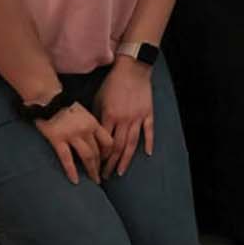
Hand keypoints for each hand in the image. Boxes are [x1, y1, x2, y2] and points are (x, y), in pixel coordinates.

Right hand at [35, 102, 112, 184]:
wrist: (48, 98)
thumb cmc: (65, 105)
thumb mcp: (84, 113)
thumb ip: (91, 125)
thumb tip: (97, 139)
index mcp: (93, 123)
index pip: (108, 141)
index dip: (109, 153)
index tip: (108, 161)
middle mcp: (85, 130)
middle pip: (98, 151)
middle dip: (101, 165)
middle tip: (102, 175)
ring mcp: (71, 135)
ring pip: (86, 156)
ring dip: (92, 170)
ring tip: (94, 180)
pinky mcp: (57, 140)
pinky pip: (66, 158)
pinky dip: (72, 171)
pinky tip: (75, 181)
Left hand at [93, 60, 153, 177]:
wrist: (132, 69)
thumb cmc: (112, 83)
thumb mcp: (99, 99)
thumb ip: (98, 117)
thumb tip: (94, 134)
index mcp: (109, 116)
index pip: (103, 142)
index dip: (99, 156)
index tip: (94, 165)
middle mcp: (124, 120)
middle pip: (117, 147)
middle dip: (110, 164)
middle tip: (105, 175)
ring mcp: (137, 117)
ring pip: (132, 143)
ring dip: (125, 160)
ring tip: (121, 172)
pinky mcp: (148, 113)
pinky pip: (148, 131)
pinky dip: (148, 143)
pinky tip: (146, 154)